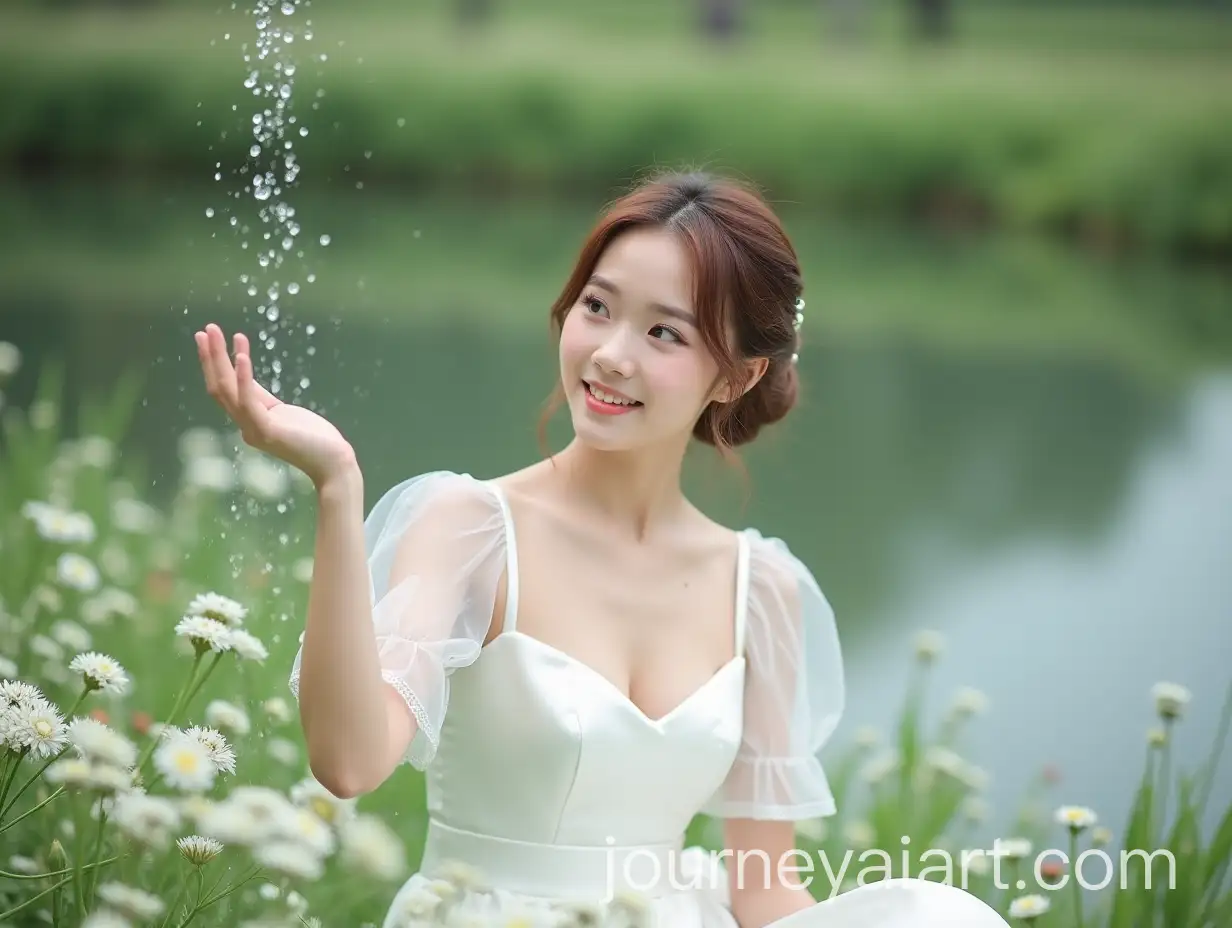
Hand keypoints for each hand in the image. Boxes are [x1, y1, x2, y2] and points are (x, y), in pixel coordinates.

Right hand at [194, 323, 356, 487]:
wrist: (334, 464)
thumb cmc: (314, 438)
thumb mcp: (283, 411)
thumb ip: (262, 397)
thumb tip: (243, 371)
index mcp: (249, 420)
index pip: (225, 389)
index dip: (216, 363)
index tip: (209, 337)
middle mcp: (245, 426)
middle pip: (220, 387)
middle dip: (212, 357)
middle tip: (206, 329)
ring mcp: (253, 430)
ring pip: (227, 390)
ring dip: (219, 359)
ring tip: (216, 332)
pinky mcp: (267, 432)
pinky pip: (249, 402)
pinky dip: (244, 378)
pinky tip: (243, 356)